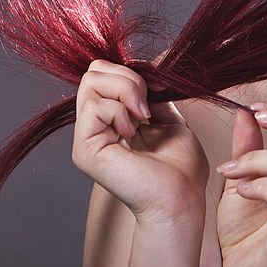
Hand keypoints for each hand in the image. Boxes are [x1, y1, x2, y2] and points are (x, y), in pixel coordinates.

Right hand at [71, 59, 208, 226]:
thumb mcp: (167, 117)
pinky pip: (94, 106)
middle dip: (127, 78)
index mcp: (111, 118)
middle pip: (93, 72)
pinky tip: (132, 134)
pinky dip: (120, 112)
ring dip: (126, 92)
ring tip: (141, 119)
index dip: (130, 72)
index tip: (157, 91)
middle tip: (146, 107)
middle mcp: (94, 126)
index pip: (103, 72)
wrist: (181, 198)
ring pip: (91, 81)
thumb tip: (141, 68)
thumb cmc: (180, 167)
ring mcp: (86, 138)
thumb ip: (149, 93)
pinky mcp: (84, 149)